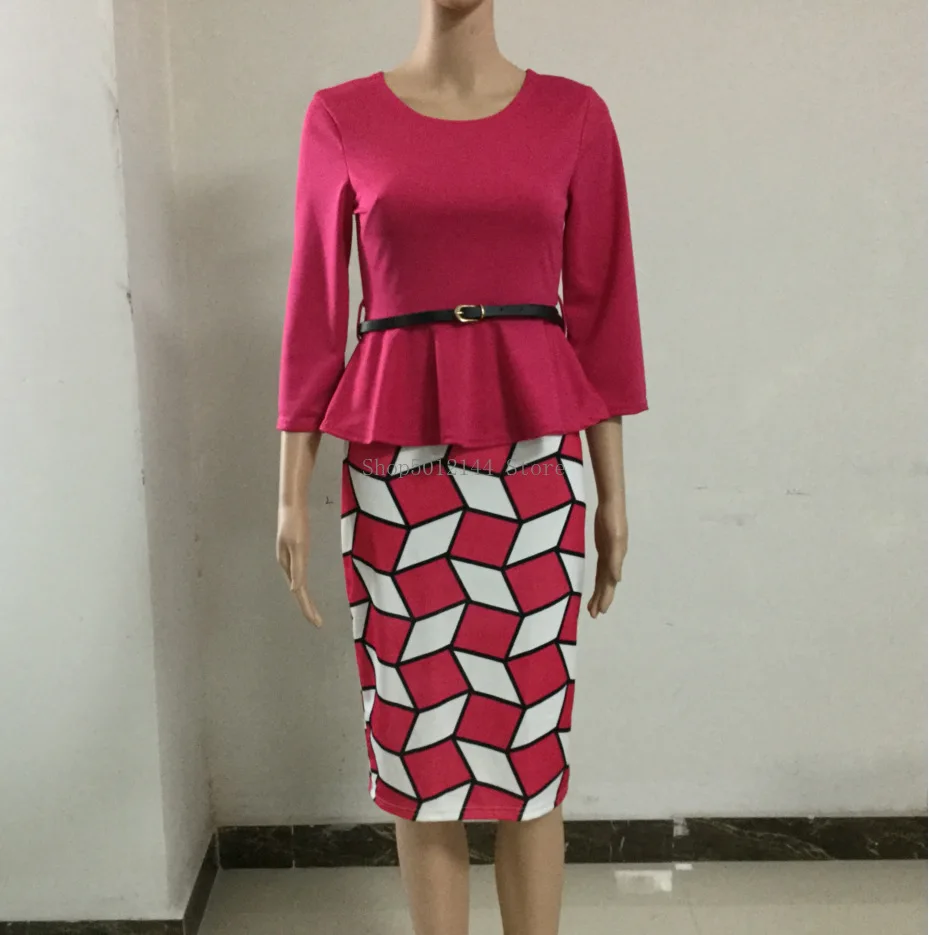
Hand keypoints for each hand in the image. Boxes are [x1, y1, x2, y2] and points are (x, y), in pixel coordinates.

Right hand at [276, 505, 322, 627]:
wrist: (291, 504)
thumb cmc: (295, 523)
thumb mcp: (297, 545)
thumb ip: (297, 567)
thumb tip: (296, 590)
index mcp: (288, 565)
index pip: (300, 592)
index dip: (307, 607)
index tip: (316, 622)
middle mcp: (287, 565)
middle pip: (299, 592)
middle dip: (307, 608)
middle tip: (318, 624)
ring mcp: (290, 559)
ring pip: (298, 585)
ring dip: (305, 600)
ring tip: (312, 613)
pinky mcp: (294, 552)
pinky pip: (299, 575)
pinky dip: (303, 587)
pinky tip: (303, 590)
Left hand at [587, 499, 627, 618]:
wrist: (612, 504)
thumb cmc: (613, 520)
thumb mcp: (614, 539)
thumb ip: (615, 559)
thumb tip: (617, 580)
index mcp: (615, 560)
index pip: (609, 584)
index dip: (605, 598)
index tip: (600, 612)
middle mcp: (613, 559)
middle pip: (606, 584)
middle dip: (601, 599)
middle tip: (593, 615)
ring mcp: (609, 553)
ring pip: (604, 577)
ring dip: (599, 591)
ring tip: (593, 605)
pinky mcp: (604, 547)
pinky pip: (601, 568)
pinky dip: (600, 578)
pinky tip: (598, 583)